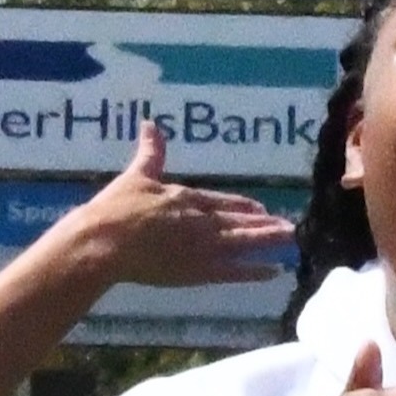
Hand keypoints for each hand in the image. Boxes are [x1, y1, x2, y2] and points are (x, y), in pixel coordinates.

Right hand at [61, 123, 299, 288]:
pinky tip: (273, 272)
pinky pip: (233, 271)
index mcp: (187, 197)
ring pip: (244, 242)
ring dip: (268, 241)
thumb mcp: (136, 176)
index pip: (222, 201)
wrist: (105, 242)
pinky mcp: (199, 271)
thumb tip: (150, 123)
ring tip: (291, 240)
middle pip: (240, 221)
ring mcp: (204, 246)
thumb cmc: (116, 208)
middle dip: (265, 223)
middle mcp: (202, 220)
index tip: (260, 208)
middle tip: (290, 226)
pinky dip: (254, 271)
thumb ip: (151, 153)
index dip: (243, 206)